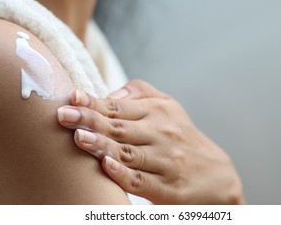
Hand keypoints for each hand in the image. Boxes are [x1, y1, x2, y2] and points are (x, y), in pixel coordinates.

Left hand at [57, 80, 244, 203]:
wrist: (217, 175)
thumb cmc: (183, 136)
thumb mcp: (170, 107)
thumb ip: (142, 93)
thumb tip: (110, 92)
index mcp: (159, 112)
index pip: (120, 106)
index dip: (95, 102)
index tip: (72, 97)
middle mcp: (162, 134)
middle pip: (120, 127)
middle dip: (90, 120)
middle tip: (63, 115)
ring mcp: (165, 161)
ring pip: (128, 153)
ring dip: (102, 145)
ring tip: (79, 137)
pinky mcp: (167, 188)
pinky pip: (140, 180)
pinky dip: (123, 173)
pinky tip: (106, 166)